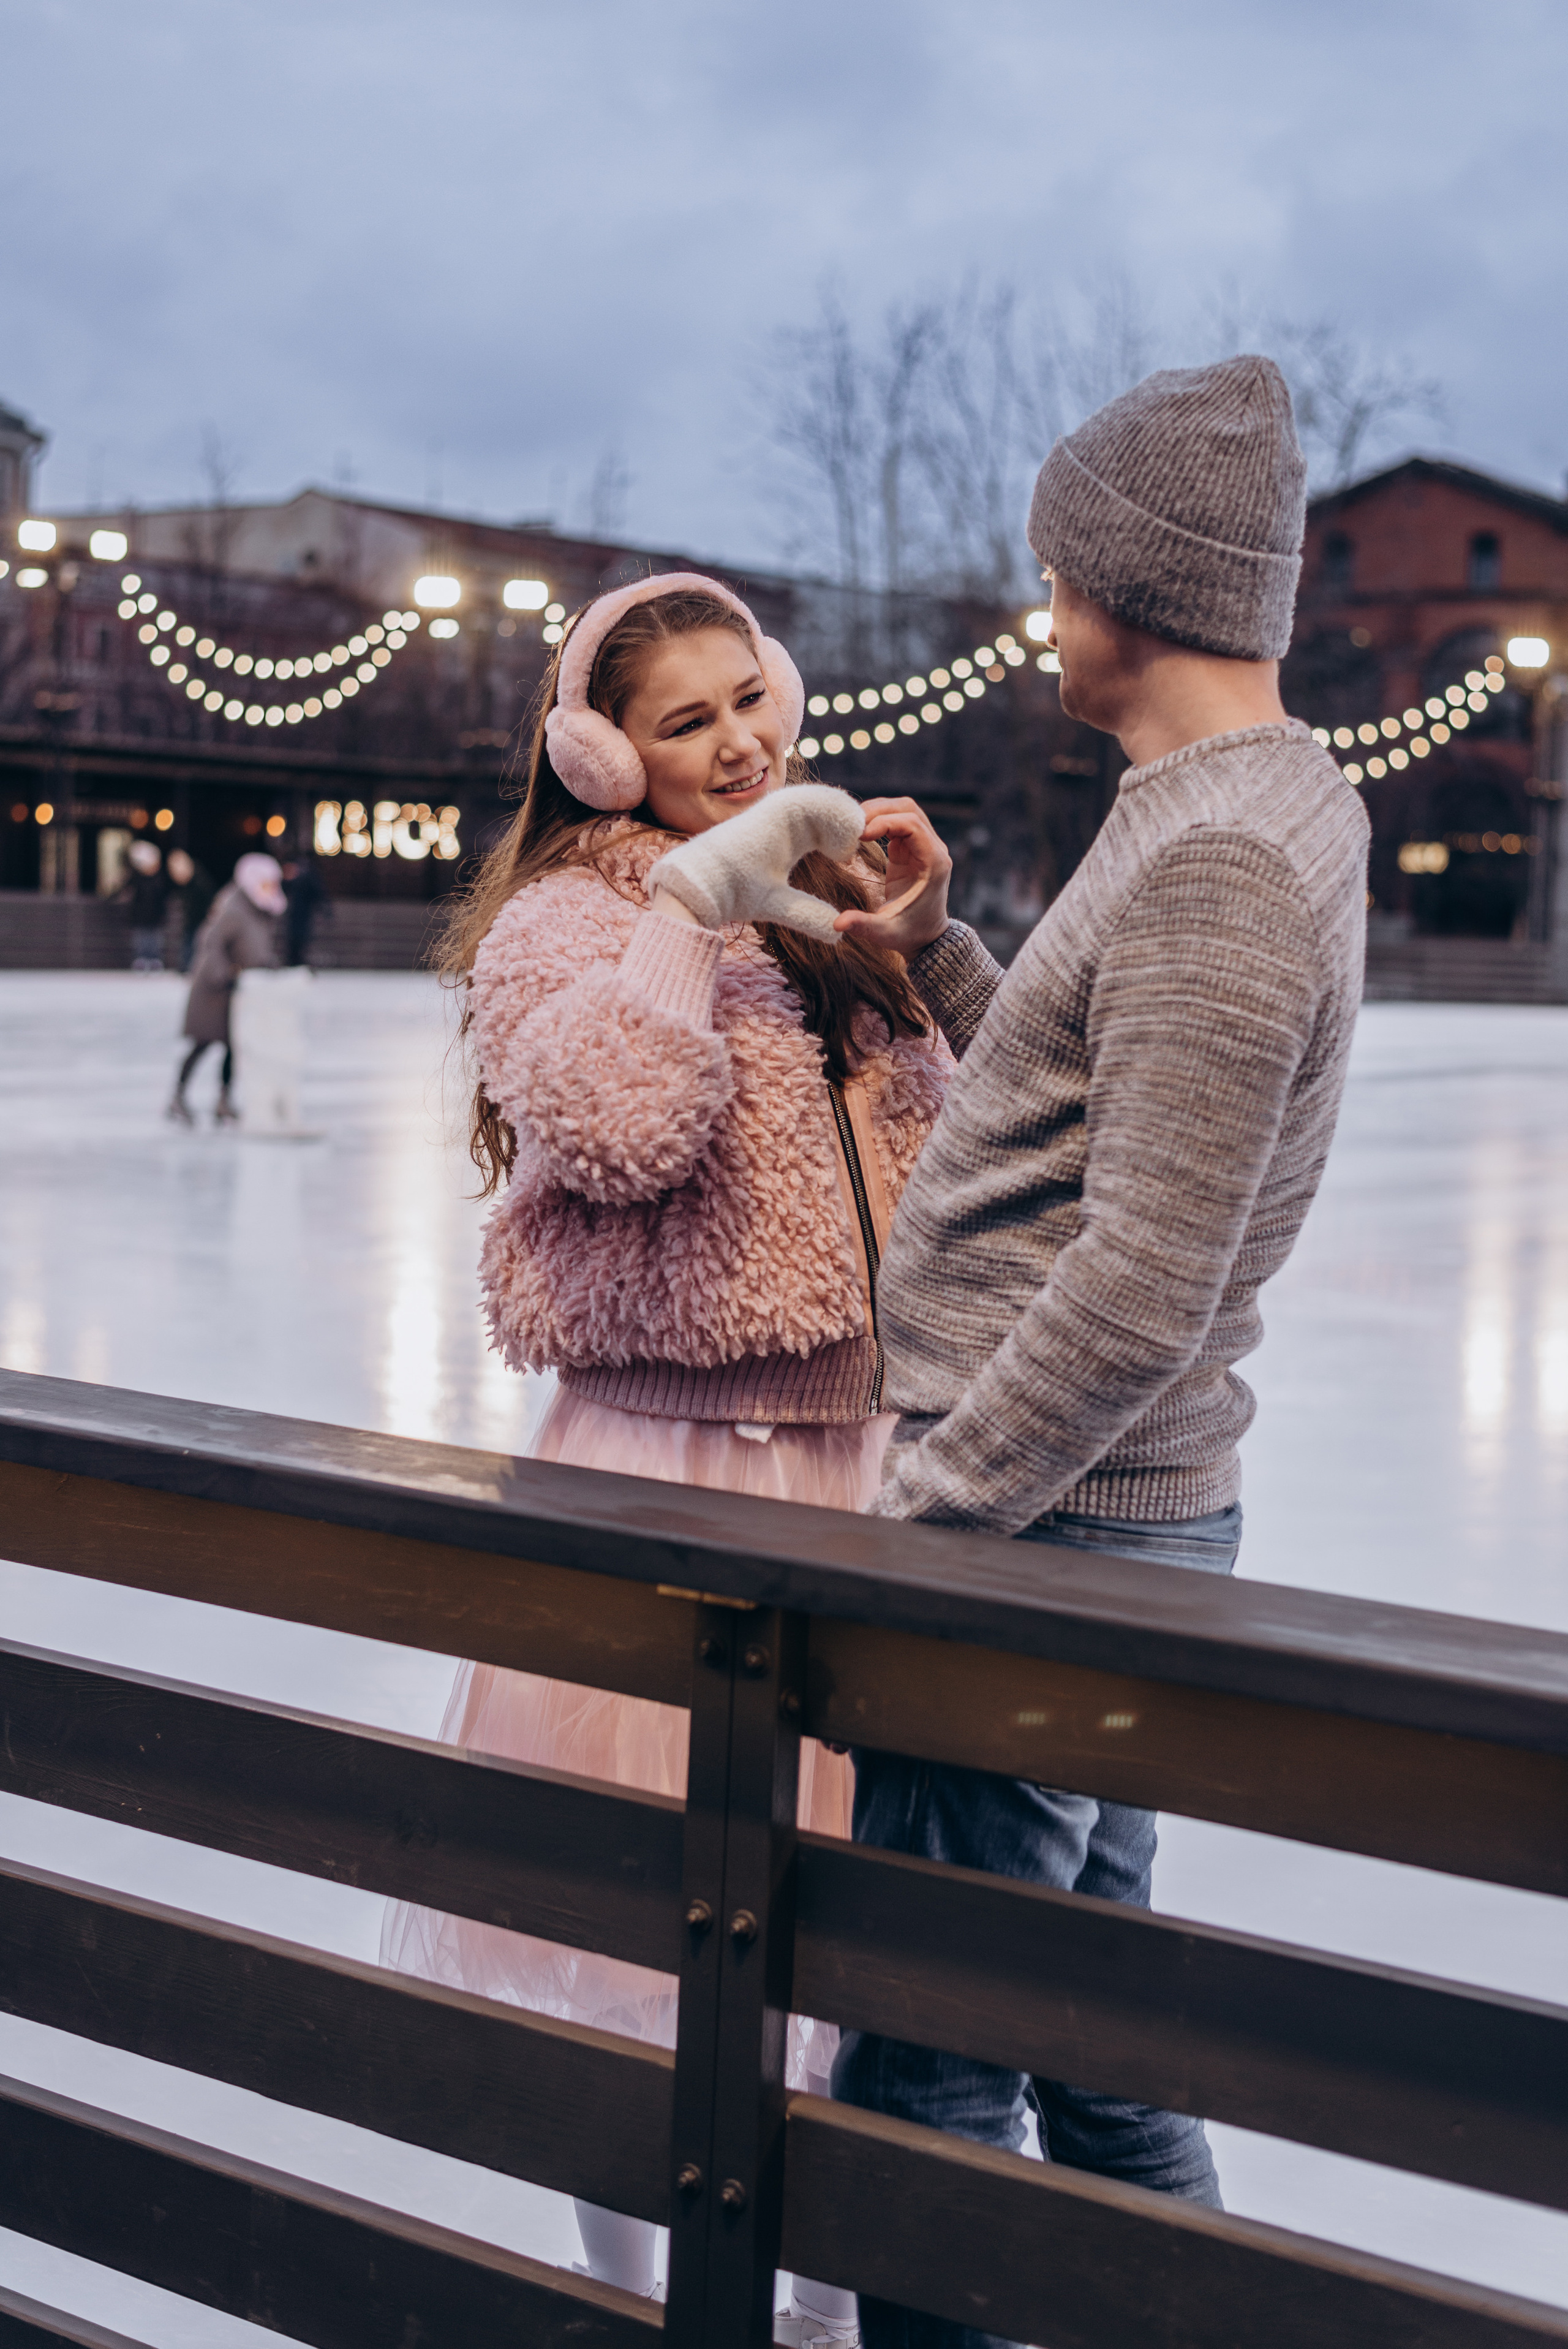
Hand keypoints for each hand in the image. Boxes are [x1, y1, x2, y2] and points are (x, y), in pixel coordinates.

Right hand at [646, 785, 864, 940]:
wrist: (705, 887)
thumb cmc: (735, 893)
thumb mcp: (782, 905)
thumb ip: (808, 912)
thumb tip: (836, 931)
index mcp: (789, 836)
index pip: (827, 827)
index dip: (845, 838)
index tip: (855, 856)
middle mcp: (786, 820)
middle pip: (830, 812)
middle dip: (850, 824)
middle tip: (867, 840)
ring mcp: (780, 810)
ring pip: (826, 802)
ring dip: (846, 817)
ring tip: (860, 836)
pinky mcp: (776, 807)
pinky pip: (815, 800)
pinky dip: (835, 812)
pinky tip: (846, 834)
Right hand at [833, 798, 951, 956]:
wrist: (925, 937)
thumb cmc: (908, 934)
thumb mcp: (885, 933)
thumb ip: (863, 926)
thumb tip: (837, 924)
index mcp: (934, 862)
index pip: (912, 824)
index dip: (884, 822)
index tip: (860, 835)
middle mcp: (933, 848)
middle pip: (908, 809)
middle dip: (877, 810)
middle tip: (848, 824)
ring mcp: (922, 846)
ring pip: (901, 811)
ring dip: (876, 812)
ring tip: (850, 825)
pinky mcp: (909, 849)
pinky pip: (894, 822)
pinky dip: (876, 821)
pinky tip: (857, 833)